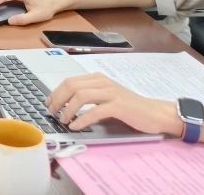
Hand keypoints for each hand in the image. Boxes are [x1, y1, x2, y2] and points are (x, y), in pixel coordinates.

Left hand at [47, 73, 180, 134]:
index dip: (56, 92)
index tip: (48, 103)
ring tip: (63, 120)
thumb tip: (65, 105)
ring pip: (81, 95)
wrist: (155, 113)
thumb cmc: (129, 107)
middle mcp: (103, 82)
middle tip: (52, 112)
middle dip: (58, 99)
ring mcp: (111, 93)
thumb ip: (90, 97)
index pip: (70, 81)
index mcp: (98, 78)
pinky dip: (82, 119)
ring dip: (68, 109)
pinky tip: (76, 126)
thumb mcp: (106, 97)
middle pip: (72, 86)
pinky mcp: (118, 106)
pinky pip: (95, 111)